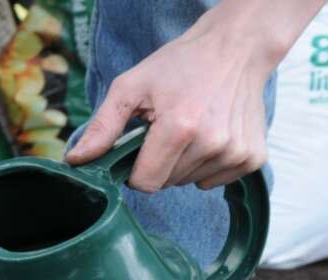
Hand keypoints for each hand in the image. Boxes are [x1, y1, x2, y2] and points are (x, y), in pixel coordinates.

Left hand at [65, 0, 316, 190]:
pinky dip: (206, 165)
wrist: (237, 48)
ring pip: (189, 182)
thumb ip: (102, 127)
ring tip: (190, 127)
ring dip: (182, 163)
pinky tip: (210, 135)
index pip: (145, 183)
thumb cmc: (180, 65)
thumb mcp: (131, 87)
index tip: (139, 148)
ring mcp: (236, 152)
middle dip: (158, 163)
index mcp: (180, 128)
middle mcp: (213, 143)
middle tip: (166, 130)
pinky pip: (213, 181)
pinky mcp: (252, 157)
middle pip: (167, 183)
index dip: (135, 171)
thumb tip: (75, 161)